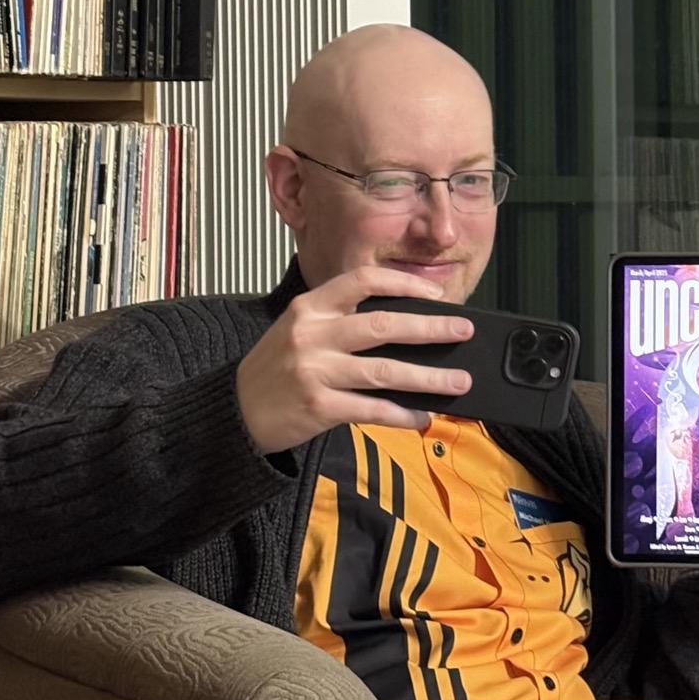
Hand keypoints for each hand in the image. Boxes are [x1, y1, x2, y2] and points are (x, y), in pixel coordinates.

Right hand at [237, 266, 474, 453]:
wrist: (235, 410)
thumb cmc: (276, 369)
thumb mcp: (298, 331)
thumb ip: (341, 323)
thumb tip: (408, 328)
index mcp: (310, 307)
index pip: (363, 282)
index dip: (404, 285)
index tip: (436, 296)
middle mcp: (312, 335)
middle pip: (383, 325)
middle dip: (431, 328)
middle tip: (464, 331)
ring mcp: (315, 371)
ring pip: (385, 371)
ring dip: (429, 378)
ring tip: (459, 381)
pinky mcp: (319, 407)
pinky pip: (373, 409)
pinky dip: (403, 415)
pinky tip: (424, 417)